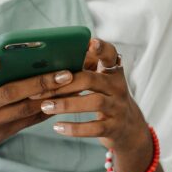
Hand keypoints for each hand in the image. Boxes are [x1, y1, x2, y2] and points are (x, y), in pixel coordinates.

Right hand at [0, 55, 75, 169]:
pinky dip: (47, 108)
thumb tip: (9, 58)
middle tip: (64, 72)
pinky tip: (65, 99)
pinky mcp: (2, 133)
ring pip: (25, 108)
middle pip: (9, 93)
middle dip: (38, 82)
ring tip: (73, 83)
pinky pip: (28, 119)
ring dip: (51, 96)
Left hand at [37, 38, 149, 152]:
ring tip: (46, 106)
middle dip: (66, 83)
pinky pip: (94, 128)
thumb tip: (49, 64)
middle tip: (43, 88)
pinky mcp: (115, 127)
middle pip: (92, 79)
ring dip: (67, 104)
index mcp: (112, 72)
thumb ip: (84, 70)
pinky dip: (74, 128)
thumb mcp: (101, 82)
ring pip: (94, 102)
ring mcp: (118, 107)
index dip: (101, 48)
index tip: (90, 43)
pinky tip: (57, 127)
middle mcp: (118, 87)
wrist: (128, 128)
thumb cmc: (105, 98)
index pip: (110, 54)